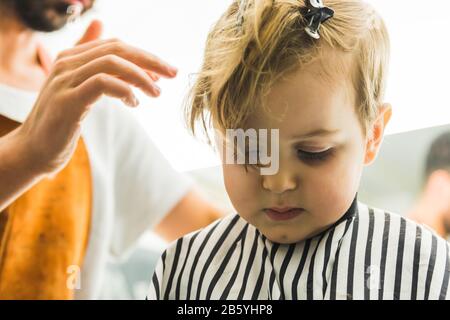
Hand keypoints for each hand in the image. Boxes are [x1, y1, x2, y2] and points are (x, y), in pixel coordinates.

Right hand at [18, 20, 176, 175]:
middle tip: (172, 74)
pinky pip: (103, 84)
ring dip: (141, 77)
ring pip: (112, 63)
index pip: (115, 45)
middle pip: (117, 49)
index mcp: (71, 57)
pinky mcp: (68, 101)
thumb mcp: (78, 88)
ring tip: (156, 92)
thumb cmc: (61, 120)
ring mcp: (65, 80)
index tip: (164, 71)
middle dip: (150, 60)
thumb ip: (92, 61)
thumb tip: (102, 27)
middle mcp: (66, 63)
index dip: (144, 56)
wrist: (34, 149)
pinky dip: (125, 90)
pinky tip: (134, 103)